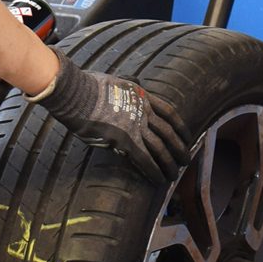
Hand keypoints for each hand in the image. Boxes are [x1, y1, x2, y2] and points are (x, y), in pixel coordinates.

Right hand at [34, 53, 189, 183]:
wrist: (76, 91)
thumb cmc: (87, 86)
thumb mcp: (115, 82)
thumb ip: (127, 89)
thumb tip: (130, 89)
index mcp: (142, 97)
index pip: (169, 112)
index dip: (180, 126)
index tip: (186, 136)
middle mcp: (143, 111)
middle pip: (169, 132)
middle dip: (180, 147)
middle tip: (186, 159)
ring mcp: (135, 126)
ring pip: (160, 148)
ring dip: (170, 163)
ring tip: (176, 174)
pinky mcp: (124, 140)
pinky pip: (145, 159)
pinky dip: (154, 170)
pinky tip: (160, 180)